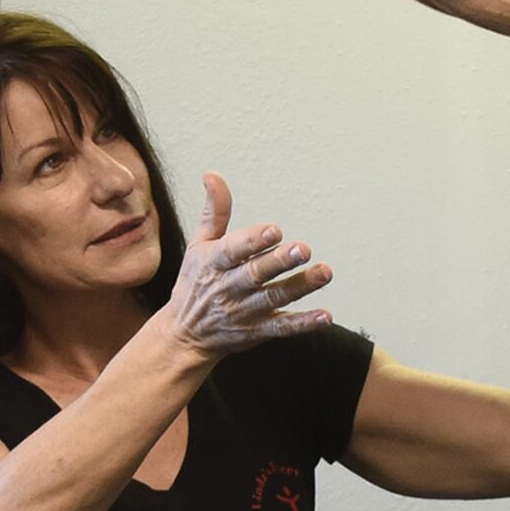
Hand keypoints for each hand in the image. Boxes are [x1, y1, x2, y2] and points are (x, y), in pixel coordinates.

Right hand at [164, 173, 335, 357]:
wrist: (184, 336)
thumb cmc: (195, 282)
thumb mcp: (198, 245)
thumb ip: (214, 212)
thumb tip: (212, 174)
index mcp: (212, 263)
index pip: (232, 250)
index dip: (253, 241)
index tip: (275, 230)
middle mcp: (227, 288)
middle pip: (255, 274)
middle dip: (280, 261)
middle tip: (304, 249)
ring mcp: (243, 312)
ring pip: (274, 298)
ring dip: (300, 286)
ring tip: (325, 273)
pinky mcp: (257, 331)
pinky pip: (282, 328)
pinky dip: (304, 323)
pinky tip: (325, 316)